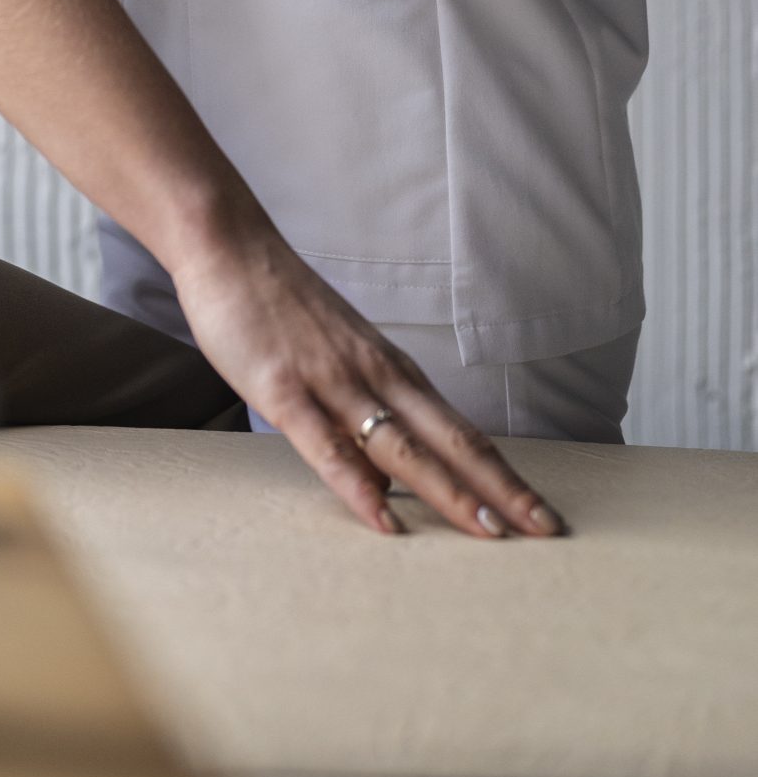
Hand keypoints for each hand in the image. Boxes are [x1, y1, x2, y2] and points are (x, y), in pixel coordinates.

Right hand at [171, 188, 565, 539]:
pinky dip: (358, 485)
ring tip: (489, 532)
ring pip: (402, 447)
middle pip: (450, 441)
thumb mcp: (341, 351)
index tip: (540, 513)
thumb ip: (368, 403)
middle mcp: (376, 376)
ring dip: (450, 492)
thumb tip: (390, 463)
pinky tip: (382, 517)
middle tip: (546, 531)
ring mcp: (332, 382)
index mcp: (392, 370)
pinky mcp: (283, 388)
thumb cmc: (282, 303)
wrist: (230, 244)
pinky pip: (326, 445)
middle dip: (500, 489)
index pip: (461, 432)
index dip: (503, 474)